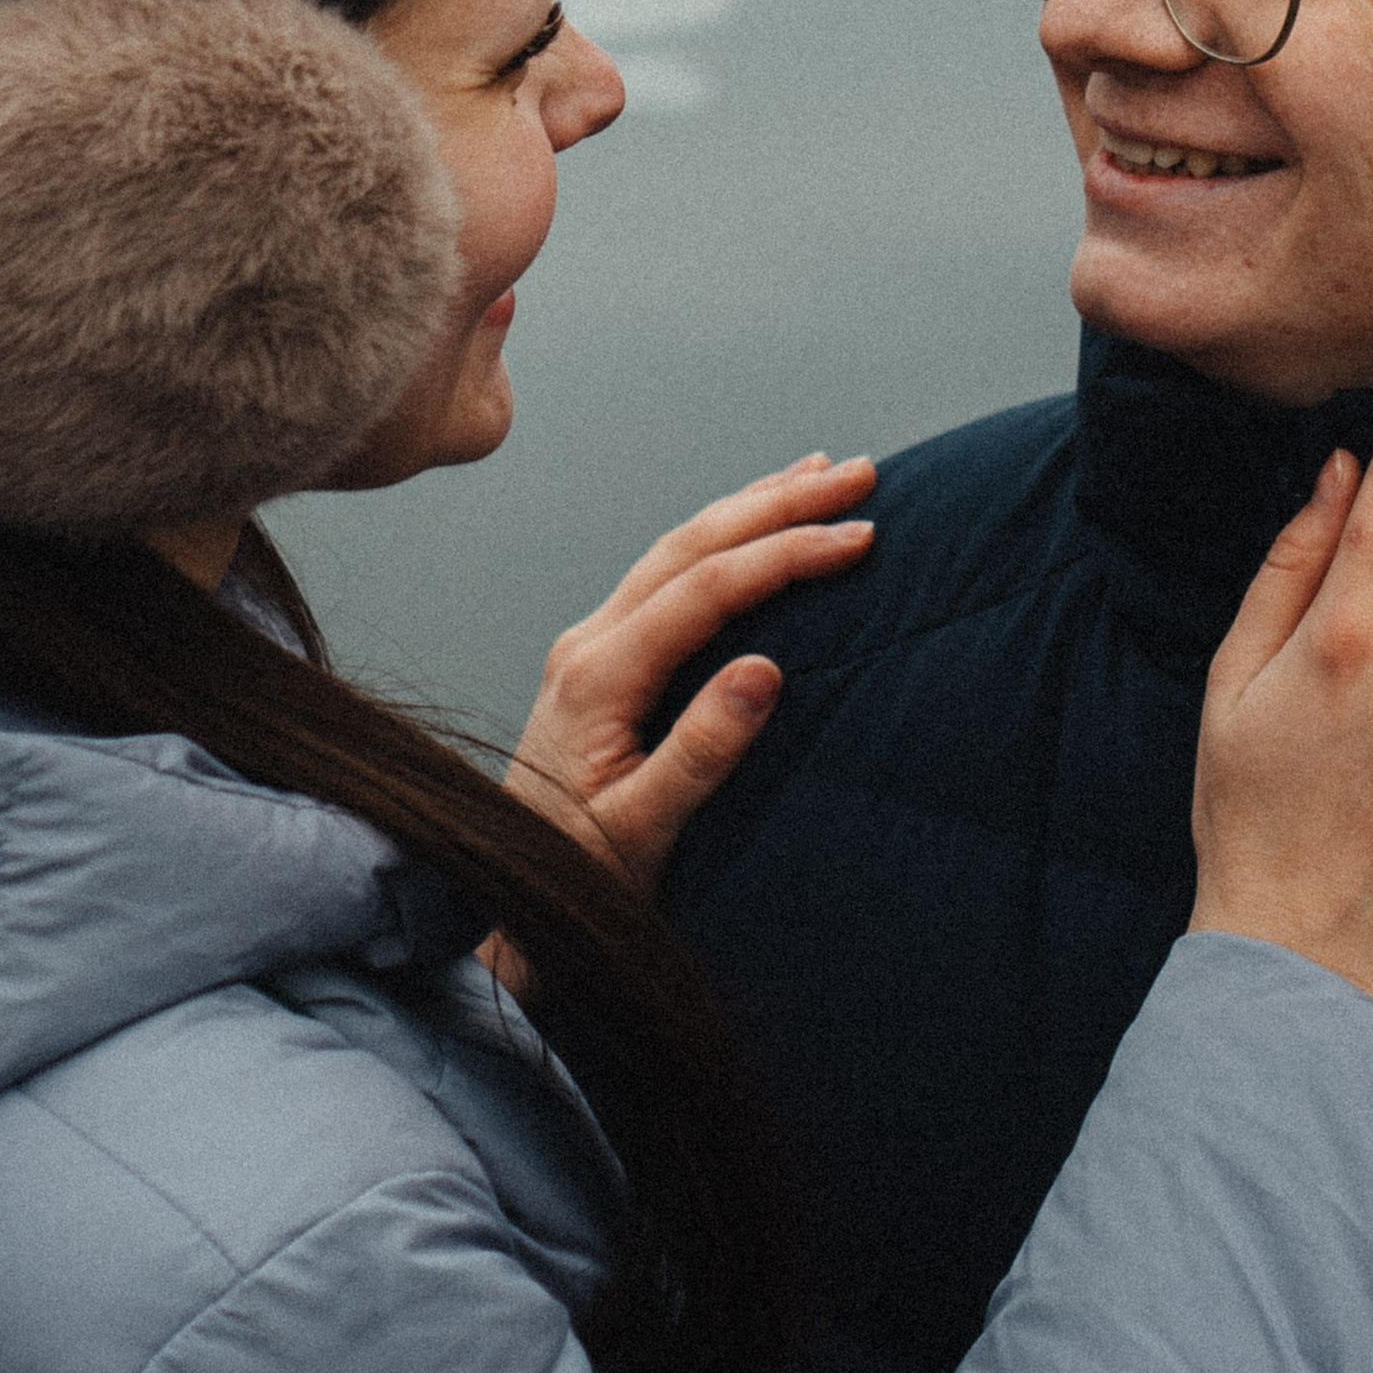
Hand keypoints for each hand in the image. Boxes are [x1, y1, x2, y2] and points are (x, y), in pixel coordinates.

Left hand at [508, 453, 876, 886]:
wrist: (515, 898)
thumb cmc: (582, 875)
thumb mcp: (644, 830)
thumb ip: (700, 752)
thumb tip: (764, 670)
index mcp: (599, 677)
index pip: (704, 589)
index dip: (784, 554)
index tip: (858, 537)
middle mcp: (590, 644)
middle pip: (691, 546)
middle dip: (777, 502)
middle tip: (858, 476)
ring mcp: (592, 645)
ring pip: (678, 549)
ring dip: (751, 508)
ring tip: (821, 474)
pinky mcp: (603, 659)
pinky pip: (670, 576)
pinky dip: (724, 540)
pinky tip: (757, 528)